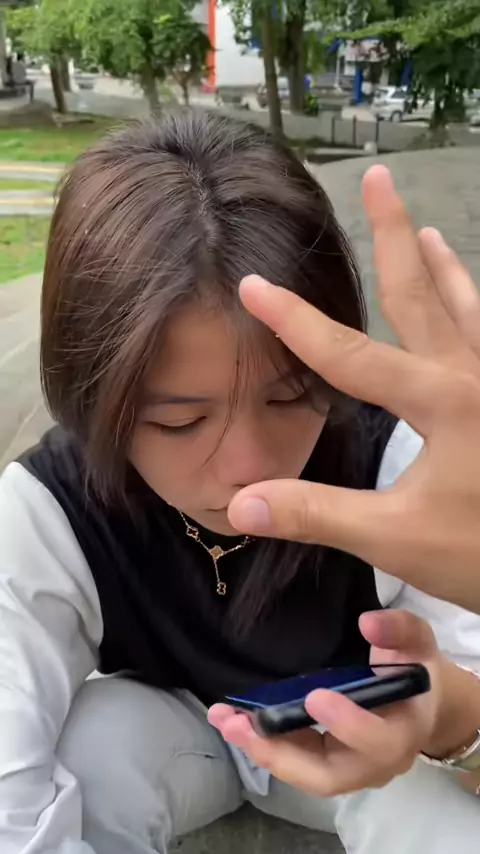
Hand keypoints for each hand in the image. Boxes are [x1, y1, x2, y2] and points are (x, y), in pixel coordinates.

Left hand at [209, 611, 475, 796]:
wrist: (421, 701)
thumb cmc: (415, 667)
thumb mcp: (416, 641)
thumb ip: (398, 628)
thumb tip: (368, 621)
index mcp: (404, 733)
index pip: (378, 742)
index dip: (348, 725)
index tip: (315, 696)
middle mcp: (375, 764)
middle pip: (328, 776)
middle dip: (281, 752)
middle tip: (241, 725)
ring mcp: (349, 769)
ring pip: (303, 774)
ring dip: (261, 750)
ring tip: (225, 720)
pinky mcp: (325, 763)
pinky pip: (293, 761)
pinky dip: (261, 744)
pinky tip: (231, 720)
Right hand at [227, 166, 479, 613]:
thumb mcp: (395, 537)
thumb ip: (316, 514)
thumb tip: (238, 504)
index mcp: (440, 402)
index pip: (349, 354)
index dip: (295, 321)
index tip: (252, 285)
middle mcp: (474, 377)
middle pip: (422, 295)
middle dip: (392, 235)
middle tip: (379, 179)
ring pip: (470, 310)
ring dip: (445, 268)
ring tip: (428, 231)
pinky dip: (477, 312)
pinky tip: (474, 312)